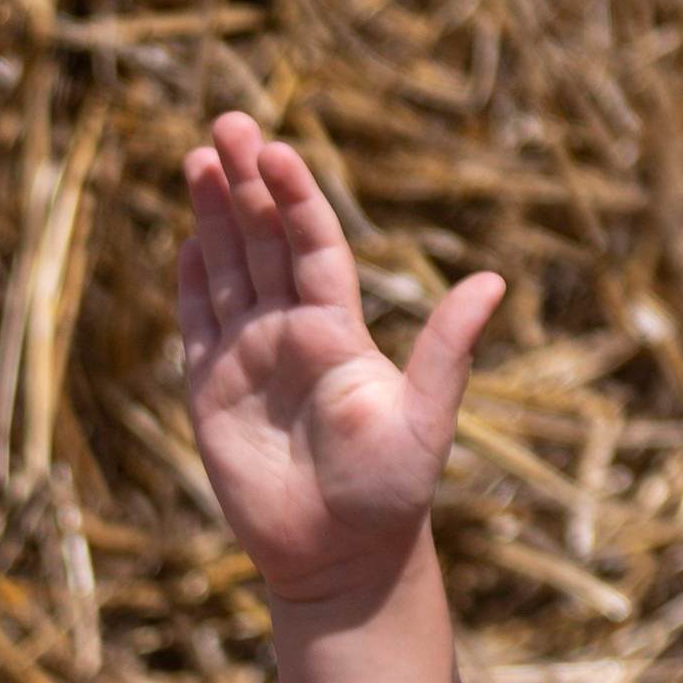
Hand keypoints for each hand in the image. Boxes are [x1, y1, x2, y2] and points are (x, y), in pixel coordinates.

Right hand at [176, 113, 505, 605]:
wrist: (340, 560)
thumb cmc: (390, 494)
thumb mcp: (426, 418)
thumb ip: (448, 348)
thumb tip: (495, 281)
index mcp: (339, 329)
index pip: (312, 243)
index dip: (294, 195)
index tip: (274, 151)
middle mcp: (292, 332)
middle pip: (264, 240)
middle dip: (244, 183)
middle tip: (226, 122)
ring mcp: (249, 359)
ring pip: (228, 271)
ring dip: (212, 217)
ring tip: (196, 158)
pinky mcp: (212, 395)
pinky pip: (198, 326)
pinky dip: (190, 284)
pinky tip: (187, 242)